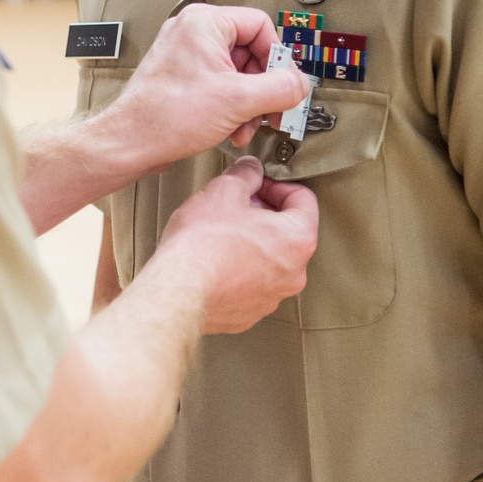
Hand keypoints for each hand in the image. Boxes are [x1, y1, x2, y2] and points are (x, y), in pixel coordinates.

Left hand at [102, 4, 310, 174]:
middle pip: (251, 51)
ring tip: (245, 127)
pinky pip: (220, 84)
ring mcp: (186, 54)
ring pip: (238, 72)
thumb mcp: (239, 100)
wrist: (130, 143)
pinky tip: (231, 130)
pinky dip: (232, 107)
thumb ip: (280, 88)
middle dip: (262, 89)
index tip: (284, 84)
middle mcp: (193, 32)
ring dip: (249, 103)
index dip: (278, 58)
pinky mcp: (182, 77)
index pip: (261, 26)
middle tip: (270, 112)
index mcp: (205, 22)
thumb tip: (301, 83)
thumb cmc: (167, 115)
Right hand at [158, 158, 318, 334]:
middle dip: (262, 213)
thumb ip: (245, 174)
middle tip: (235, 205)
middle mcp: (293, 272)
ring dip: (251, 242)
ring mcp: (272, 296)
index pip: (304, 199)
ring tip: (221, 232)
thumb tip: (250, 170)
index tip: (257, 184)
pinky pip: (252, 282)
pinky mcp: (250, 312)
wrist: (178, 291)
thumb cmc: (202, 246)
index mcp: (297, 239)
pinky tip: (215, 258)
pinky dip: (239, 268)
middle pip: (288, 230)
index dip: (276, 184)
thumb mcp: (224, 190)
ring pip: (269, 258)